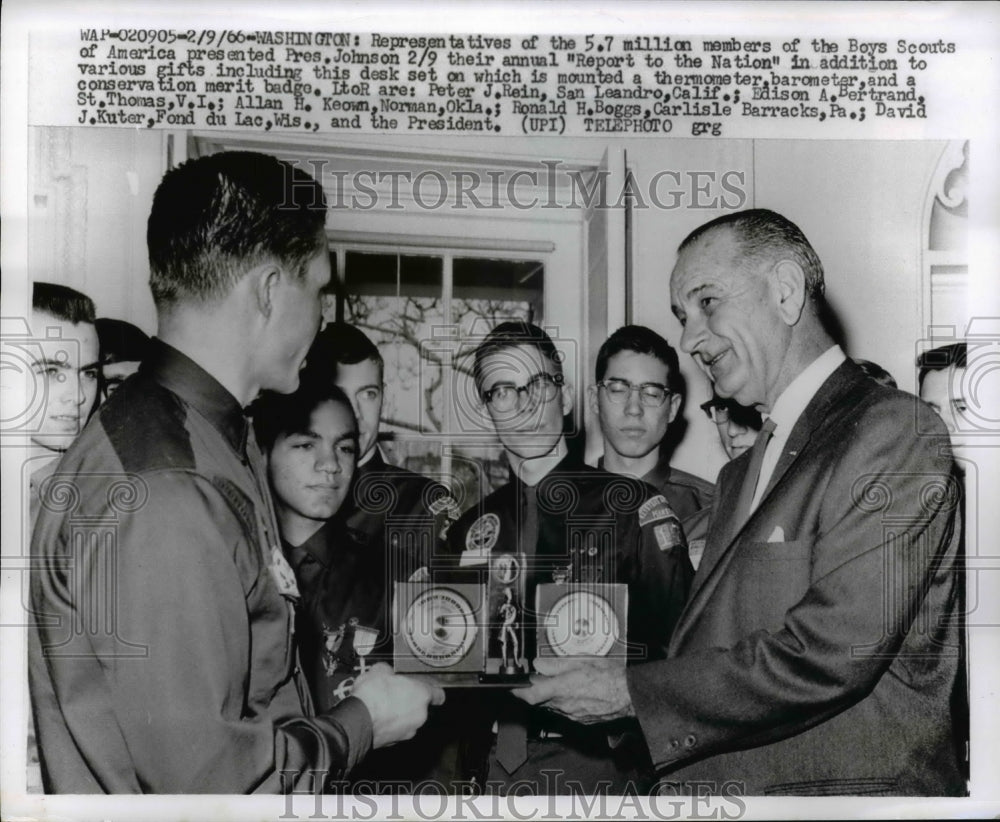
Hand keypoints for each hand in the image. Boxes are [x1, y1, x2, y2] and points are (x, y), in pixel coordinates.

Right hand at [351, 663, 445, 747]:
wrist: (357, 721)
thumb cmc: (373, 695)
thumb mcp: (379, 670)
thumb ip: (389, 671)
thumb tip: (386, 672)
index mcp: (422, 695)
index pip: (438, 695)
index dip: (432, 690)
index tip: (426, 688)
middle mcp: (419, 716)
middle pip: (420, 707)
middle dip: (408, 701)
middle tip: (394, 693)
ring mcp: (407, 732)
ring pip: (407, 720)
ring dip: (398, 714)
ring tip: (381, 706)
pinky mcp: (393, 743)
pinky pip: (395, 731)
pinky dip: (389, 725)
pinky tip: (375, 718)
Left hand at [513, 657, 633, 723]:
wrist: (629, 696)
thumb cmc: (609, 677)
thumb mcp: (580, 661)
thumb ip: (555, 664)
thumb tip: (538, 664)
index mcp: (561, 689)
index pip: (529, 695)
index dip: (517, 692)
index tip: (511, 688)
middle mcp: (564, 705)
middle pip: (540, 701)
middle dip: (536, 691)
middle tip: (539, 679)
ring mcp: (572, 716)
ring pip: (553, 707)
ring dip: (551, 697)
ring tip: (563, 683)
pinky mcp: (581, 721)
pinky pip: (566, 713)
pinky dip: (565, 703)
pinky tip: (576, 693)